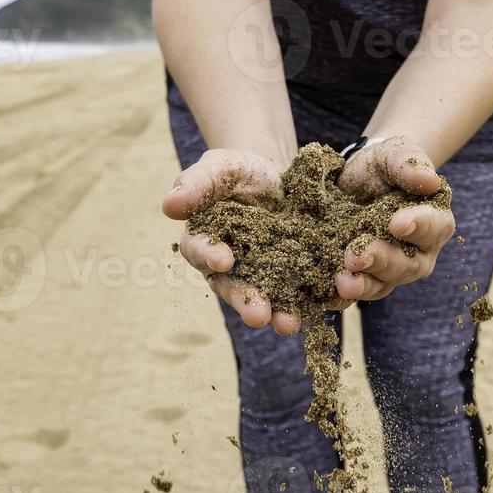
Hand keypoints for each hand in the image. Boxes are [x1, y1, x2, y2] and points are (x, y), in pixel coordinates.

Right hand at [163, 148, 301, 335]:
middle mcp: (230, 269)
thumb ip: (197, 184)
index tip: (223, 260)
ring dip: (278, 313)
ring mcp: (263, 277)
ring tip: (289, 324)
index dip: (210, 256)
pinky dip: (313, 302)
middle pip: (234, 287)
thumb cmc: (241, 171)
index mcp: (204, 242)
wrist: (281, 177)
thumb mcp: (220, 168)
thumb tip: (168, 205)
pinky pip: (303, 293)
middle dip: (246, 300)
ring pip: (267, 299)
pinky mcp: (295, 278)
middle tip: (258, 314)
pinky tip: (324, 306)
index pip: (201, 252)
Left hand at [334, 136, 455, 302]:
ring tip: (343, 282)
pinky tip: (326, 297)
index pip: (433, 227)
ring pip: (381, 285)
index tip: (397, 223)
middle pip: (407, 265)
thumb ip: (409, 164)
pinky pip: (353, 294)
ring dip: (362, 285)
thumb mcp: (393, 155)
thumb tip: (430, 179)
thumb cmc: (381, 166)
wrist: (351, 179)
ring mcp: (388, 271)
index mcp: (433, 222)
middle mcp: (416, 254)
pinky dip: (339, 298)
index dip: (417, 226)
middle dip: (382, 260)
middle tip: (358, 255)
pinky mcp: (361, 279)